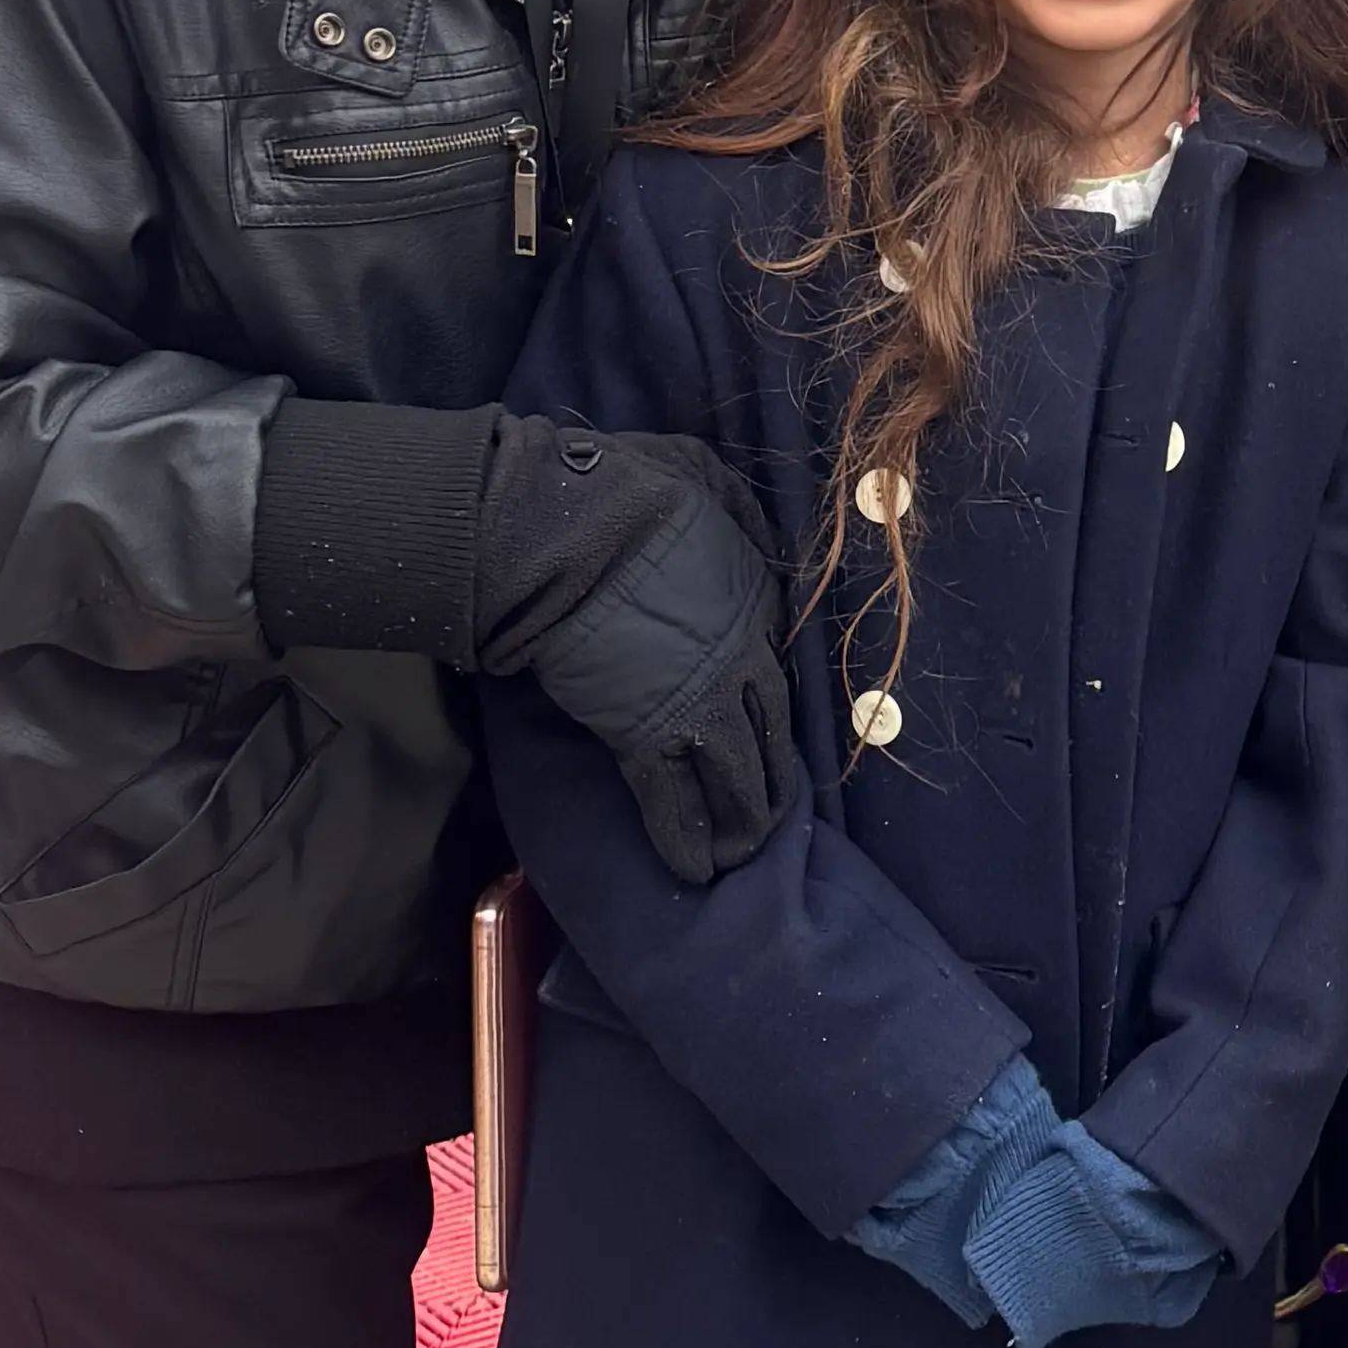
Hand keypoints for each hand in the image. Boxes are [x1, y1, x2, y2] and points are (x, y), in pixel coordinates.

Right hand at [471, 418, 796, 884]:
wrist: (575, 534)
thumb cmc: (633, 494)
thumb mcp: (708, 479)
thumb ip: (735, 512)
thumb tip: (750, 529)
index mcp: (754, 600)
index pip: (773, 668)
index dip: (768, 705)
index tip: (769, 732)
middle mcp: (739, 661)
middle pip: (768, 733)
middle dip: (771, 780)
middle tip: (771, 820)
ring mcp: (697, 703)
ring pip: (735, 775)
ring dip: (741, 819)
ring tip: (740, 854)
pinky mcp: (645, 735)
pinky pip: (673, 799)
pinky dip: (682, 835)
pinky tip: (692, 868)